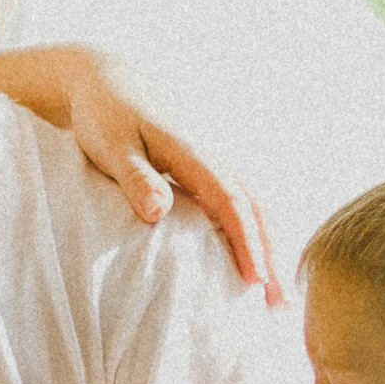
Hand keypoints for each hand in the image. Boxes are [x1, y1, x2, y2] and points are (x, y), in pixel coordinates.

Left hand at [60, 54, 285, 303]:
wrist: (108, 76)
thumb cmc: (103, 114)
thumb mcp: (110, 145)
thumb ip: (136, 178)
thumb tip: (160, 212)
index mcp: (194, 151)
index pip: (231, 203)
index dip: (246, 242)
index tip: (256, 281)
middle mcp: (216, 154)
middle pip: (258, 208)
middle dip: (273, 256)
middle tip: (281, 307)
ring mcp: (218, 157)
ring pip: (258, 206)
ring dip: (271, 248)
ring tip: (276, 297)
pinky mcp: (211, 164)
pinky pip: (245, 201)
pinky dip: (257, 233)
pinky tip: (257, 261)